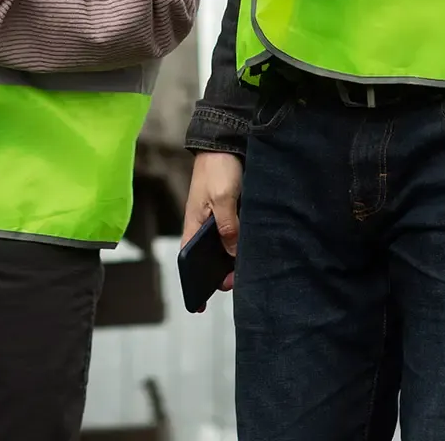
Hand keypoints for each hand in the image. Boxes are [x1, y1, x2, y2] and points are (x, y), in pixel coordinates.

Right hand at [181, 151, 243, 302]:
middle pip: (209, 257)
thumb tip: (233, 255)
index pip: (188, 259)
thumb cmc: (217, 168)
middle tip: (236, 285)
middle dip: (220, 274)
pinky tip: (256, 252)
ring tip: (250, 273)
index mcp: (193, 223)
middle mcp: (205, 224)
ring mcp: (220, 218)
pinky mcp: (234, 211)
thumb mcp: (222, 199)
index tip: (198, 303)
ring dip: (235, 260)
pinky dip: (244, 245)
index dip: (192, 281)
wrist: (226, 141)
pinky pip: (238, 234)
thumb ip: (228, 227)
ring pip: (226, 246)